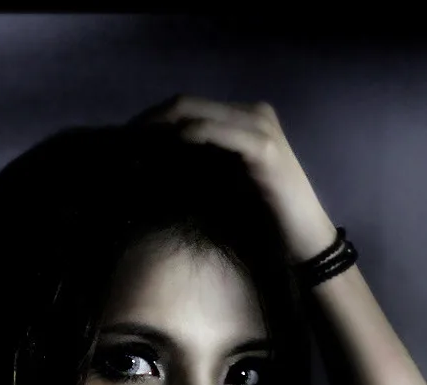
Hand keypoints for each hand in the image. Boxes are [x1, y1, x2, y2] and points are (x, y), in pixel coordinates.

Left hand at [132, 95, 338, 261]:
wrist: (305, 239)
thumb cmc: (263, 217)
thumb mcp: (224, 181)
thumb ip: (199, 161)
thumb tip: (149, 159)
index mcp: (243, 117)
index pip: (187, 107)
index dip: (151, 121)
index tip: (124, 144)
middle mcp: (252, 112)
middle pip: (185, 104)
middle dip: (148, 123)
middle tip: (121, 146)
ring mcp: (259, 125)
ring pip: (193, 113)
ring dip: (158, 131)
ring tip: (133, 153)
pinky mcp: (262, 146)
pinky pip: (210, 133)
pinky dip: (181, 140)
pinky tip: (161, 157)